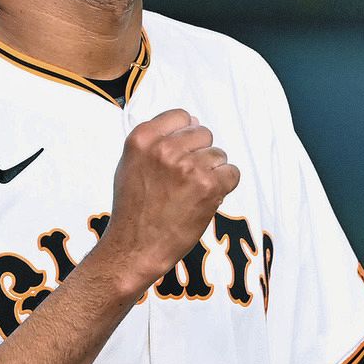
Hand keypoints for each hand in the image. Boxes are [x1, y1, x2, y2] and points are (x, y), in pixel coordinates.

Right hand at [97, 108, 240, 294]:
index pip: (182, 116)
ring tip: (191, 193)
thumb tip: (194, 120)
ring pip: (219, 154)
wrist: (135, 247)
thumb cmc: (134, 208)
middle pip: (203, 133)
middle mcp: (164, 148)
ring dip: (211, 172)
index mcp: (142, 138)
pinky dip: (224, 186)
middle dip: (200, 154)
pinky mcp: (207, 186)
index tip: (180, 154)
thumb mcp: (131, 163)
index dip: (185, 135)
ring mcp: (187, 167)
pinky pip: (232, 173)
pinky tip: (205, 199)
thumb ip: (157, 140)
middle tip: (185, 179)